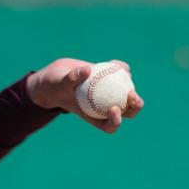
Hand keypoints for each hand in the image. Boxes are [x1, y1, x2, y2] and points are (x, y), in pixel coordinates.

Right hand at [28, 57, 145, 133]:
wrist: (57, 76)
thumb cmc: (54, 85)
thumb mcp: (59, 83)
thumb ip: (71, 78)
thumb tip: (87, 70)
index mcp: (94, 116)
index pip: (108, 125)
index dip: (116, 121)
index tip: (114, 109)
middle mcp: (104, 107)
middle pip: (126, 112)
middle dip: (134, 106)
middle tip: (132, 95)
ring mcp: (110, 93)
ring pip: (128, 93)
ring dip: (131, 84)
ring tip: (125, 73)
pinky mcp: (111, 79)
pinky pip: (122, 74)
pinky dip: (121, 68)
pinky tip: (114, 63)